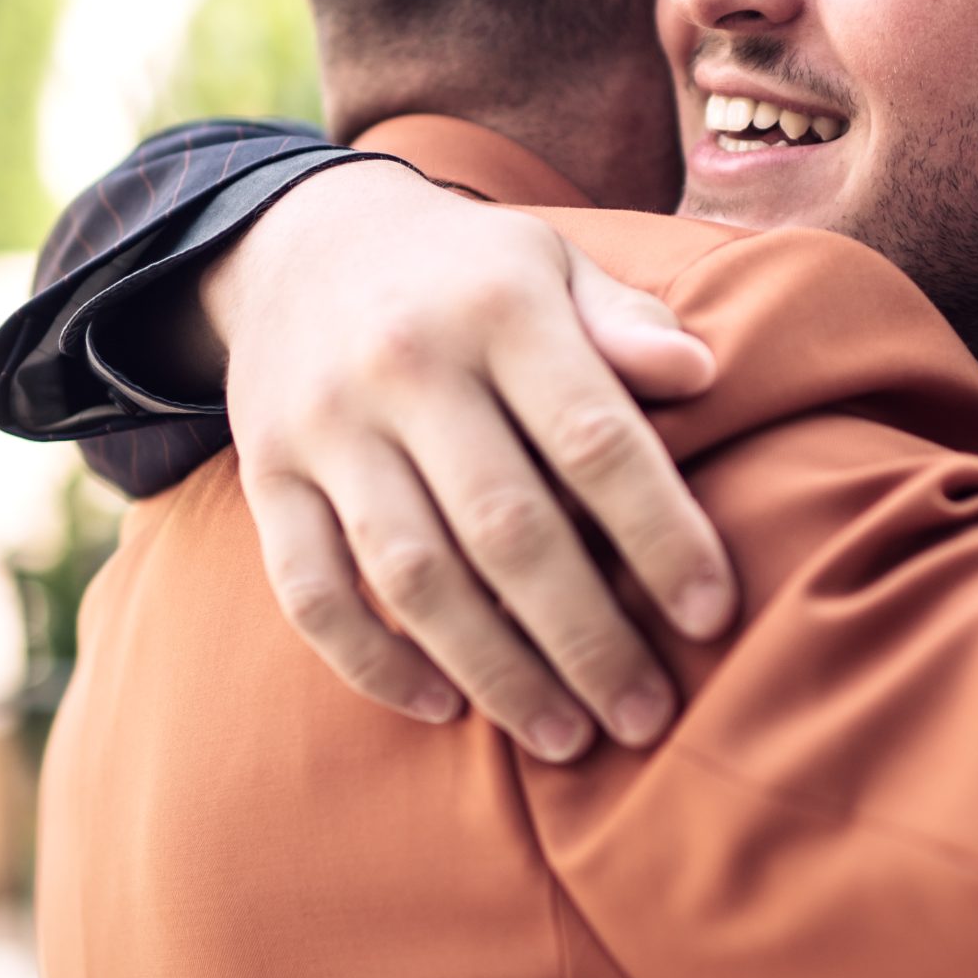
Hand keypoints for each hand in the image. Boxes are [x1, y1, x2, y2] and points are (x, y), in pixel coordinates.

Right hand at [203, 161, 737, 759]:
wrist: (303, 238)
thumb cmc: (470, 274)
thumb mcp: (555, 264)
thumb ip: (628, 323)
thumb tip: (703, 375)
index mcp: (499, 307)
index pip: (594, 438)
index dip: (660, 534)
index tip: (711, 617)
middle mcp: (406, 364)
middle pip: (507, 527)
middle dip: (586, 637)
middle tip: (645, 714)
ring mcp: (326, 425)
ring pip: (413, 575)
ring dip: (495, 671)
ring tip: (565, 739)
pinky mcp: (265, 474)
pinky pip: (310, 591)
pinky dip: (373, 661)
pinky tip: (442, 707)